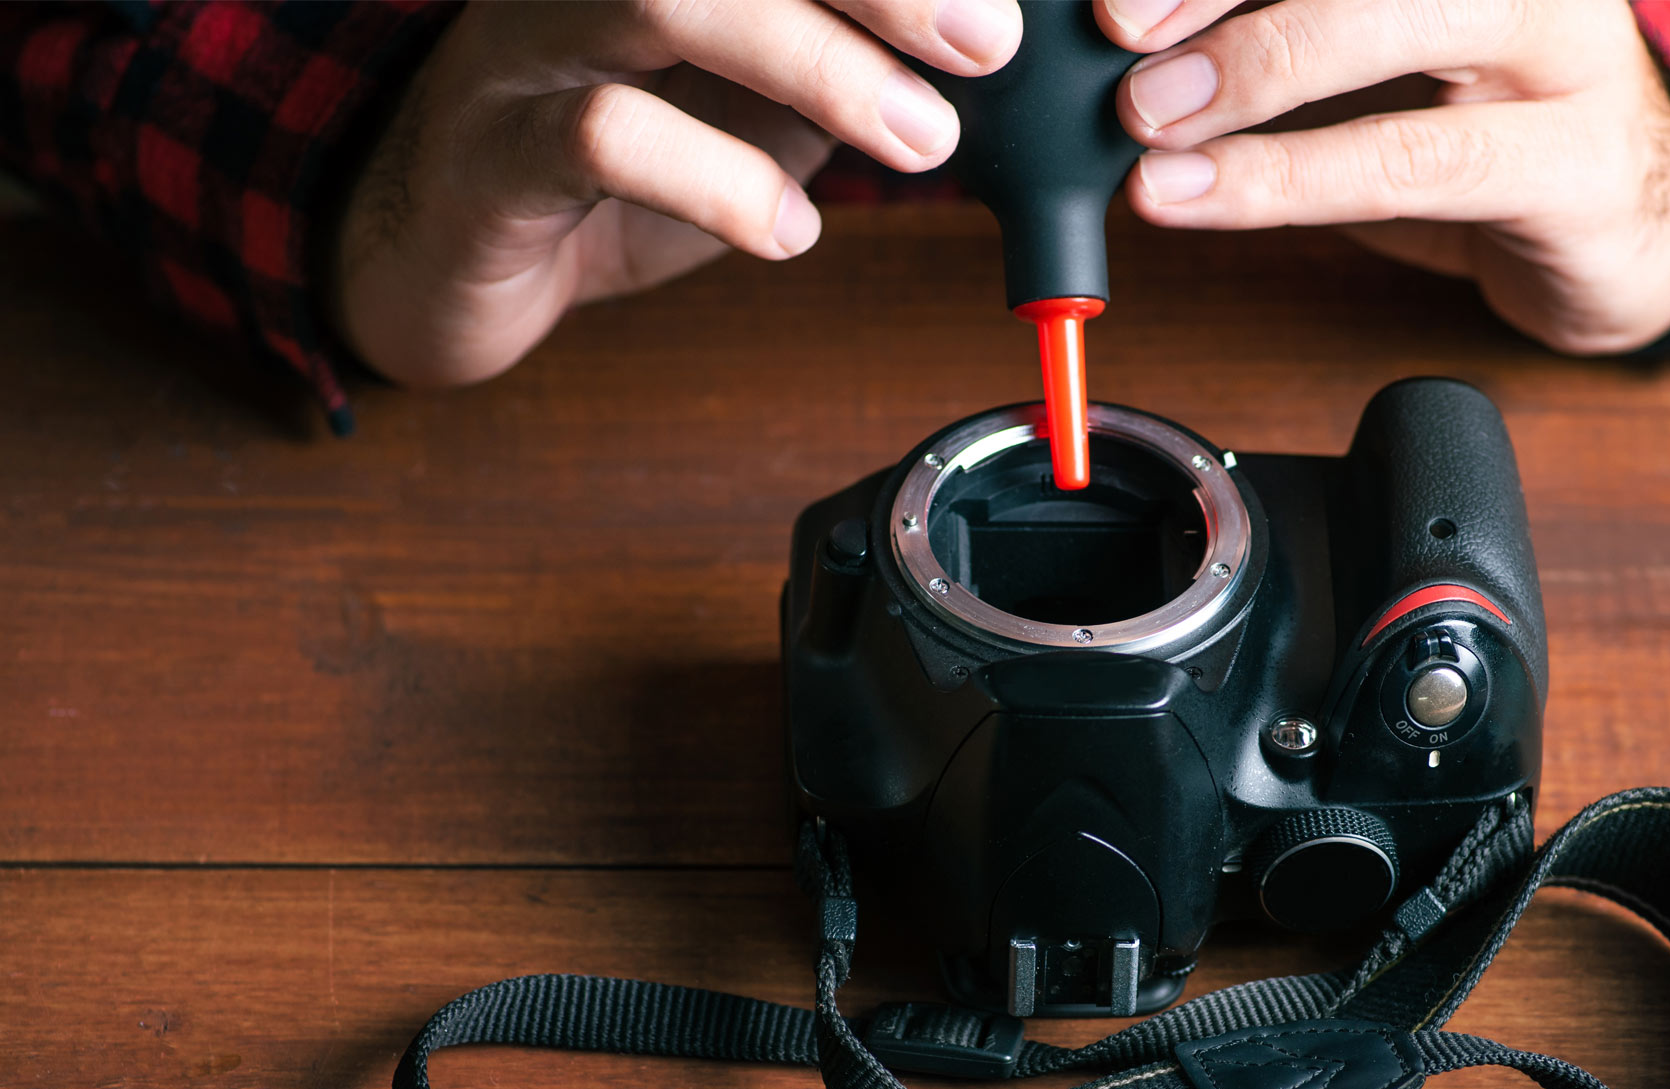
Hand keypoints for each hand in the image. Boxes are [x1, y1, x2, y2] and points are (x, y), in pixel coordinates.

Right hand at [330, 0, 1021, 386]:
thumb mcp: (761, 96)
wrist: (446, 253)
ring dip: (819, 68)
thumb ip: (850, 60)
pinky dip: (720, 186)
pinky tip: (789, 233)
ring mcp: (523, 44)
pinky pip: (599, 137)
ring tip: (922, 141)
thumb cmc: (625, 162)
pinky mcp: (490, 152)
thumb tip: (981, 44)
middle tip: (986, 46)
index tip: (994, 3)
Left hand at [1099, 0, 1669, 354]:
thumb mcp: (1367, 46)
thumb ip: (1269, 20)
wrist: (1637, 228)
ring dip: (1258, 64)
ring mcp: (1564, 43)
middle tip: (1114, 24)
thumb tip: (1120, 34)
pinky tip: (1202, 196)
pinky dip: (1291, 178)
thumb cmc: (1478, 122)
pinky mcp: (1577, 161)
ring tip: (1150, 119)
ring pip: (1398, 18)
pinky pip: (1419, 161)